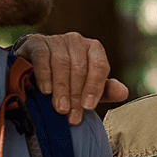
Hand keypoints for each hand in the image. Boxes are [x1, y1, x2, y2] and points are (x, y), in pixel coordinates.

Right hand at [14, 33, 128, 124]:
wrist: (32, 67)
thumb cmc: (66, 79)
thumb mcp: (86, 86)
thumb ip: (104, 90)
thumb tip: (123, 93)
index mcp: (93, 49)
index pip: (99, 65)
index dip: (95, 87)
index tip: (89, 107)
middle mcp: (77, 41)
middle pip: (80, 67)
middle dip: (76, 95)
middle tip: (72, 116)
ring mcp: (56, 39)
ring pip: (62, 63)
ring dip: (61, 88)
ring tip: (61, 108)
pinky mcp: (36, 42)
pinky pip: (42, 56)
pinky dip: (44, 74)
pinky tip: (45, 90)